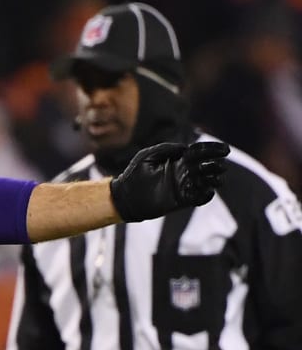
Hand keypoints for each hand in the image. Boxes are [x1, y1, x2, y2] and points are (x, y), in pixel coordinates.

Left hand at [109, 140, 229, 221]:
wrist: (124, 197)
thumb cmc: (133, 174)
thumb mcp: (147, 156)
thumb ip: (166, 149)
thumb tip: (185, 148)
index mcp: (177, 160)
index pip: (199, 152)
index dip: (212, 150)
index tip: (225, 149)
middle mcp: (182, 172)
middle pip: (205, 166)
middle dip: (215, 164)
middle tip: (221, 164)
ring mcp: (182, 187)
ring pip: (205, 182)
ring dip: (214, 179)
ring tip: (217, 178)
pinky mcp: (179, 201)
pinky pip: (197, 198)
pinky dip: (205, 195)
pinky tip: (209, 191)